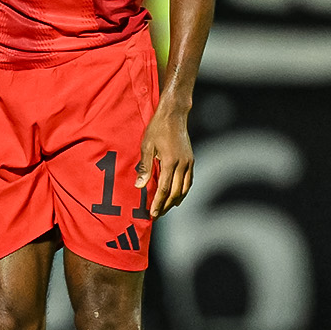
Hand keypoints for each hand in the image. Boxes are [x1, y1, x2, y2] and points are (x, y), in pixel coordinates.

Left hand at [136, 102, 194, 217]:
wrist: (174, 115)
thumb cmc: (157, 128)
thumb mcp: (147, 146)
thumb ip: (144, 168)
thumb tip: (139, 187)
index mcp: (170, 161)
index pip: (164, 189)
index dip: (158, 203)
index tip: (152, 213)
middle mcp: (182, 164)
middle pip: (175, 192)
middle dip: (166, 205)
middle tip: (157, 214)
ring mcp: (189, 162)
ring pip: (185, 188)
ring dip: (175, 200)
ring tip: (166, 208)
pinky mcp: (191, 160)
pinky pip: (189, 180)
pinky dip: (183, 191)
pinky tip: (177, 196)